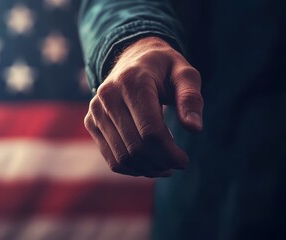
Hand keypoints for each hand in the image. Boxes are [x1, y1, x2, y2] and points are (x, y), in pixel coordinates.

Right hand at [84, 37, 203, 177]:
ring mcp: (96, 110)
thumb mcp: (184, 74)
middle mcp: (108, 96)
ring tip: (165, 167)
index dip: (170, 152)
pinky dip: (132, 168)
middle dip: (160, 163)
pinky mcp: (91, 122)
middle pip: (135, 147)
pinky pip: (111, 158)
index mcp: (132, 82)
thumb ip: (191, 98)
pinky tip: (149, 165)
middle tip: (176, 164)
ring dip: (147, 169)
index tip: (184, 161)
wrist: (132, 59)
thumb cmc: (163, 69)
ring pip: (122, 157)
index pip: (150, 130)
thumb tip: (194, 128)